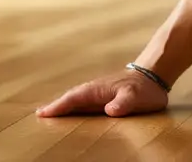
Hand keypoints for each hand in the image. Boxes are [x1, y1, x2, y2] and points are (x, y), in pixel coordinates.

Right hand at [35, 69, 168, 117]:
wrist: (153, 75)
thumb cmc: (144, 87)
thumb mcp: (135, 95)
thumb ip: (124, 102)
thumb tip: (110, 110)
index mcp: (96, 90)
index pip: (72, 99)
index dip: (57, 107)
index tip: (42, 114)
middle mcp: (93, 91)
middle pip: (69, 100)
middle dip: (54, 108)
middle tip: (38, 116)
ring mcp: (97, 94)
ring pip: (75, 101)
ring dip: (62, 108)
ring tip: (48, 116)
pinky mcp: (102, 97)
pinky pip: (84, 103)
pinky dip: (74, 108)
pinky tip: (71, 115)